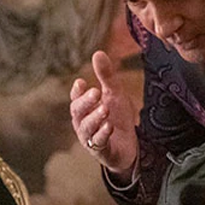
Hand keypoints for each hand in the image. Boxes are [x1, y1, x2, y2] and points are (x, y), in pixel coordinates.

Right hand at [70, 51, 138, 180]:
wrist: (129, 147)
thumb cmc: (118, 119)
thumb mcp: (115, 95)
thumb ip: (107, 77)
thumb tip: (98, 53)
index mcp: (84, 109)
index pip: (76, 98)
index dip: (77, 91)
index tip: (82, 82)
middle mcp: (82, 123)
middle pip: (77, 112)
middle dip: (85, 102)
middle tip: (96, 92)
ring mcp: (90, 138)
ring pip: (86, 128)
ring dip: (95, 118)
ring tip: (105, 109)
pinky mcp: (101, 151)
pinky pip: (98, 143)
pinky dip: (102, 134)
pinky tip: (109, 126)